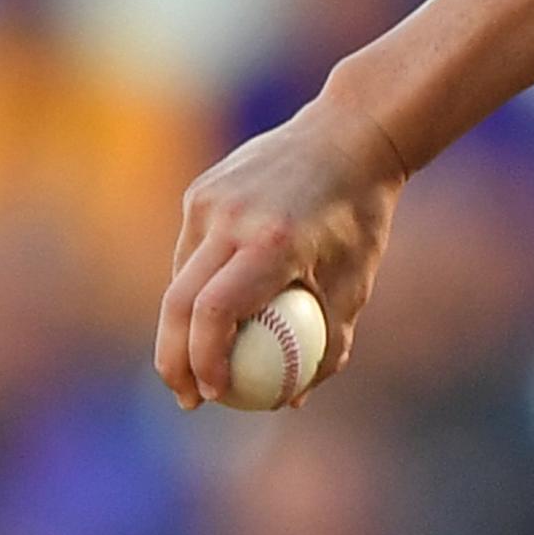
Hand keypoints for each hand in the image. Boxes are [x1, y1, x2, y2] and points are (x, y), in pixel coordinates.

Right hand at [156, 93, 405, 408]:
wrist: (349, 136)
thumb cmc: (360, 218)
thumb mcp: (357, 283)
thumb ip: (328, 343)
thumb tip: (293, 398)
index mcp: (273, 244)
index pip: (214, 313)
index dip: (204, 361)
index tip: (214, 396)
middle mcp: (231, 219)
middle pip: (177, 303)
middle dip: (173, 361)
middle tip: (187, 398)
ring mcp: (208, 201)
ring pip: (178, 278)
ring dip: (181, 327)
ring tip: (199, 362)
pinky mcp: (200, 191)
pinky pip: (190, 251)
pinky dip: (197, 285)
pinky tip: (218, 305)